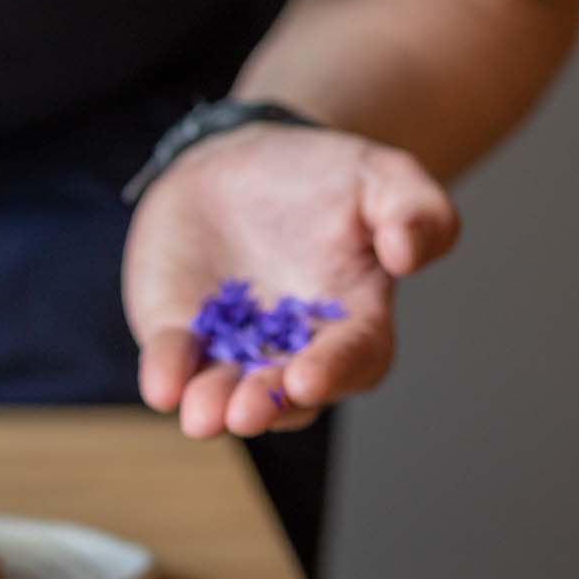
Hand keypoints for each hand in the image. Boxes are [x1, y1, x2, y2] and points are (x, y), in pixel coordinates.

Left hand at [122, 123, 460, 437]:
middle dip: (265, 405)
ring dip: (213, 406)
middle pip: (284, 395)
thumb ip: (417, 212)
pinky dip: (166, 374)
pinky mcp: (180, 333)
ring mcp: (232, 348)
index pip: (354, 359)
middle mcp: (292, 350)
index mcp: (353, 322)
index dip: (333, 372)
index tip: (308, 379)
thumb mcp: (383, 177)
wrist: (239, 161)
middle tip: (245, 413)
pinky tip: (161, 387)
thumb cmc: (323, 177)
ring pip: (224, 391)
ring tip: (202, 417)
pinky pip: (173, 360)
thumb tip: (408, 256)